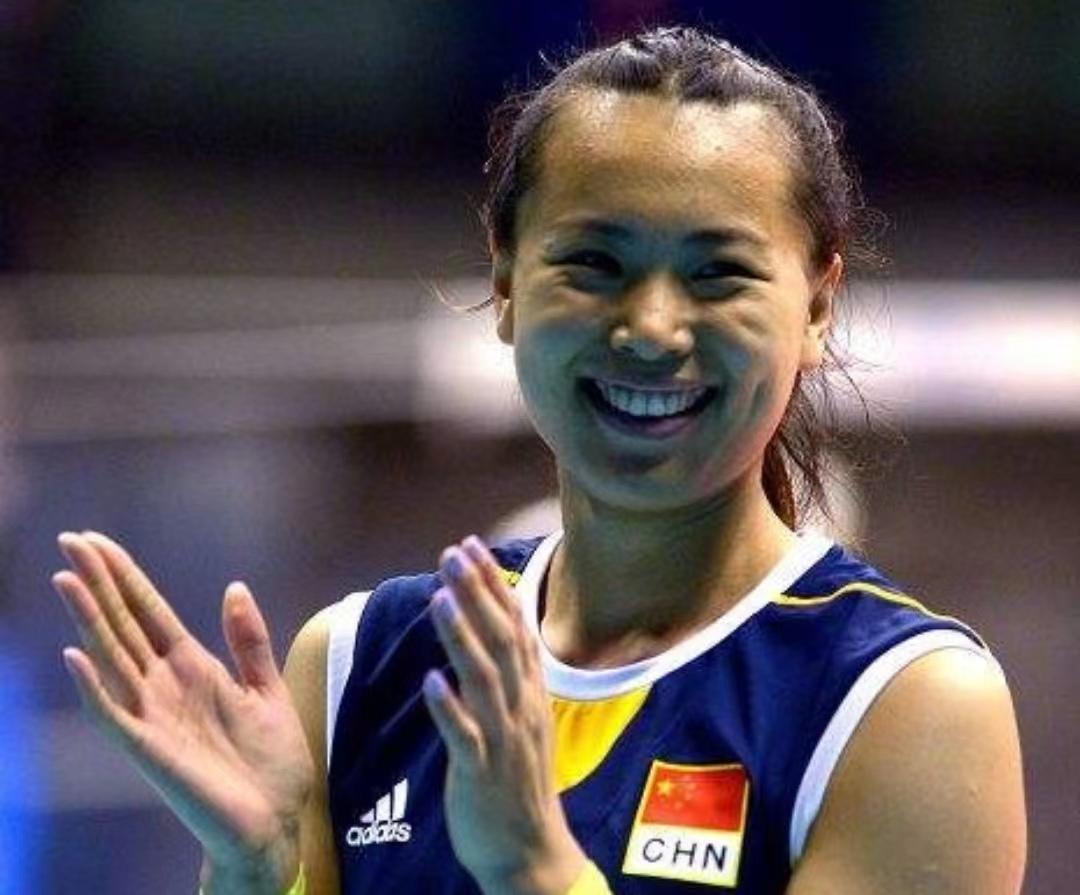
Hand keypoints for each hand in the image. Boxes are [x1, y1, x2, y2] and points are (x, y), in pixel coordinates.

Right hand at [53, 531, 313, 893]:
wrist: (277, 821)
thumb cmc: (271, 763)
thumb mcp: (268, 689)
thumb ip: (249, 641)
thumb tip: (234, 587)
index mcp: (193, 668)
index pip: (149, 611)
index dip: (125, 576)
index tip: (97, 541)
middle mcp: (165, 687)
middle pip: (124, 625)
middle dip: (99, 583)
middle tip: (71, 540)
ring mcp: (155, 718)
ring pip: (114, 659)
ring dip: (90, 621)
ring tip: (66, 579)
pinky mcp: (152, 752)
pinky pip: (115, 717)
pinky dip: (95, 689)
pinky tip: (76, 658)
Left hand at [423, 535, 585, 894]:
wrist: (529, 852)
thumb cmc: (517, 780)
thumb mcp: (522, 718)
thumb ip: (507, 674)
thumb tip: (489, 626)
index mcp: (529, 692)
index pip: (514, 625)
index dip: (494, 585)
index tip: (472, 546)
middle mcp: (520, 707)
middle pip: (501, 641)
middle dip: (477, 595)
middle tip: (454, 553)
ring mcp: (503, 740)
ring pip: (484, 680)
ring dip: (462, 637)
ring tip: (440, 597)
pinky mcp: (481, 774)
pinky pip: (465, 738)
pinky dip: (450, 709)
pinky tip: (430, 682)